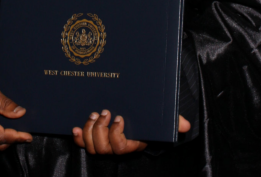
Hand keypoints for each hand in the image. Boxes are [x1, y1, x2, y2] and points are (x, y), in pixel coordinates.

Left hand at [72, 111, 190, 154]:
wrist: (137, 115)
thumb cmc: (148, 119)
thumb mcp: (160, 119)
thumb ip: (172, 122)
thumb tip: (186, 125)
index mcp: (131, 142)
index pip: (120, 147)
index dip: (116, 134)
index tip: (119, 118)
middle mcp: (116, 146)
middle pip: (102, 148)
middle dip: (100, 130)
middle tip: (104, 112)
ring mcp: (103, 142)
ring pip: (92, 146)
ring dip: (89, 130)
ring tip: (93, 114)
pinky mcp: (93, 137)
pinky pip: (82, 143)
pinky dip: (77, 137)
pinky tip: (74, 128)